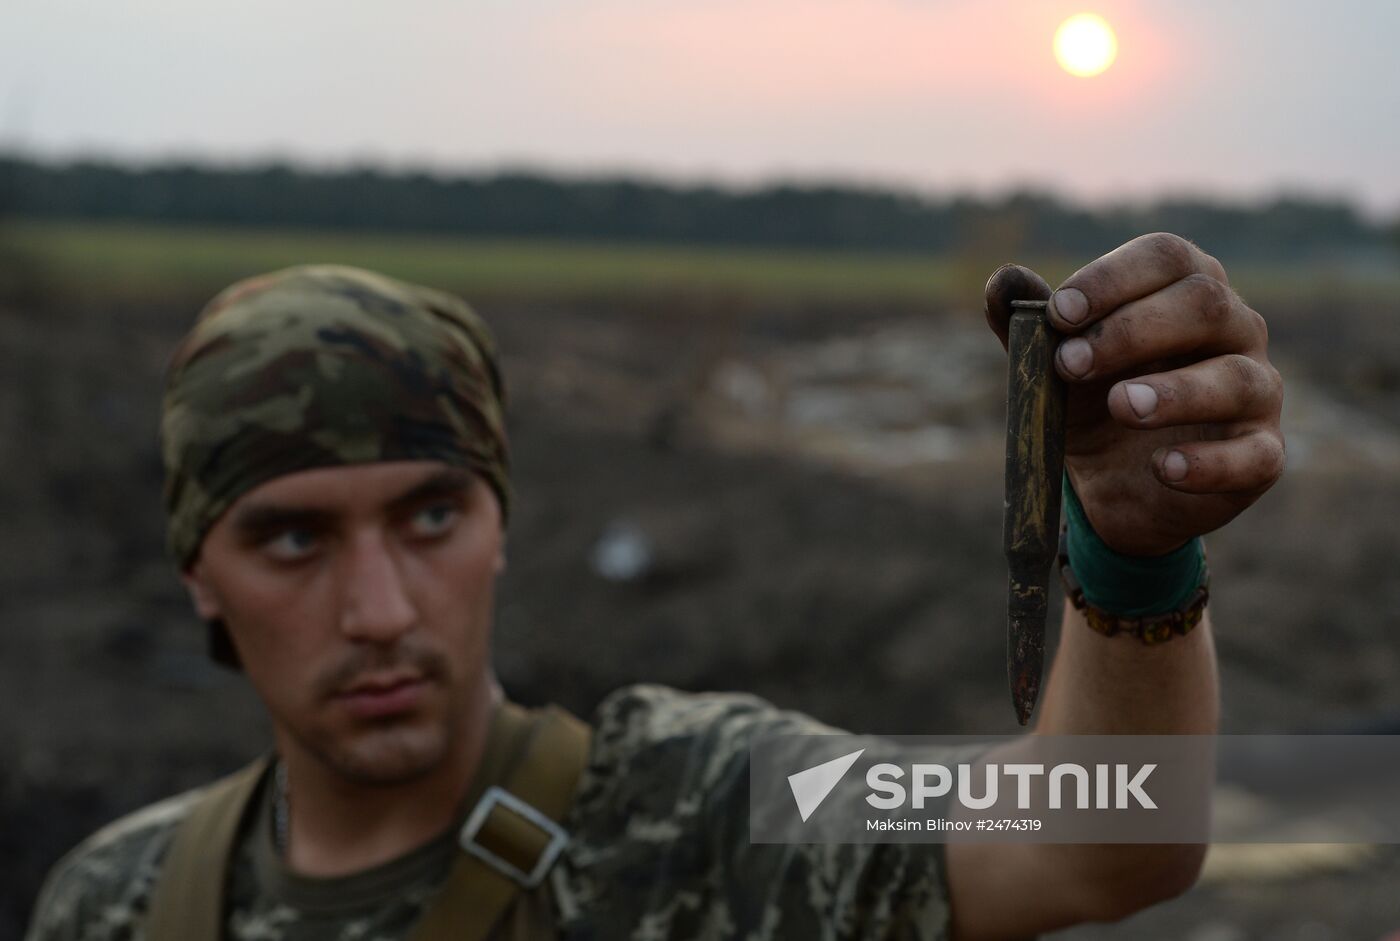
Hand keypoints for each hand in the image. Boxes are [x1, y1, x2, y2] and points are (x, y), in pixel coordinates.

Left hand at [985, 233, 1283, 555]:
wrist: (1114, 486)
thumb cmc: (1093, 402)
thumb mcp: (1052, 365)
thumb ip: (1028, 325)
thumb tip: (1003, 280)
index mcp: (1186, 289)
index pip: (1167, 256)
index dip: (1112, 278)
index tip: (1058, 313)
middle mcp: (1235, 329)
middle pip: (1205, 303)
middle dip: (1131, 330)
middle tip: (1069, 364)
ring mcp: (1257, 393)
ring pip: (1236, 378)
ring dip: (1174, 391)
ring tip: (1121, 406)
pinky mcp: (1262, 455)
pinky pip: (1254, 455)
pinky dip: (1207, 462)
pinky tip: (1163, 467)